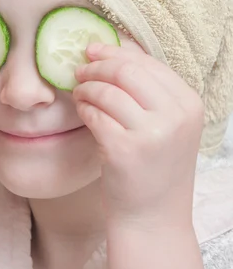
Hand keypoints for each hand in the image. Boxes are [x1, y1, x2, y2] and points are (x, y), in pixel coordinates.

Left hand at [73, 42, 204, 228]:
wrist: (153, 218)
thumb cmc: (155, 168)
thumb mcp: (167, 125)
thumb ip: (148, 90)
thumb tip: (112, 49)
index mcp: (189, 104)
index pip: (147, 62)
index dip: (115, 51)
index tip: (94, 49)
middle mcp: (175, 116)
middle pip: (126, 71)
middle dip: (97, 66)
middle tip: (80, 70)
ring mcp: (151, 134)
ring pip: (107, 91)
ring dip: (86, 88)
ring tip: (79, 93)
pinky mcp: (124, 150)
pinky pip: (95, 114)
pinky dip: (83, 108)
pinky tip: (82, 111)